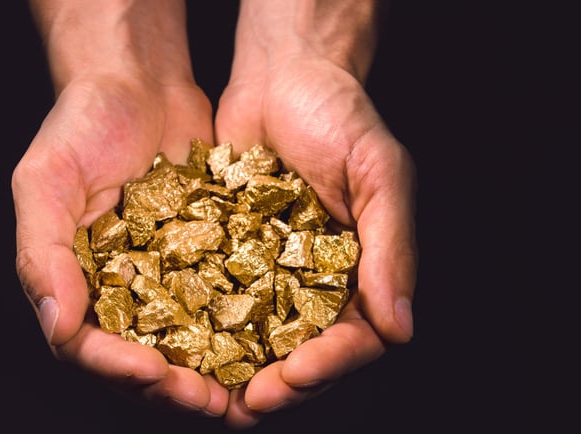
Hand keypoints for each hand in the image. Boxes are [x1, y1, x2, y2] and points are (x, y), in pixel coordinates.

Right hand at [12, 0, 228, 416]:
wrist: (140, 81)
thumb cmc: (81, 124)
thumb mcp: (46, 181)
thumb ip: (42, 252)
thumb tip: (56, 323)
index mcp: (73, 283)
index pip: (86, 346)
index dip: (118, 368)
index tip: (151, 374)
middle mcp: (118, 292)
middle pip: (140, 359)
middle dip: (174, 386)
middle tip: (210, 401)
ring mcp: (165, 279)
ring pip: (187, 343)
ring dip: (213, 371)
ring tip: (246, 388)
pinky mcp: (208, 260)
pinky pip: (224, 303)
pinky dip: (244, 327)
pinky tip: (272, 339)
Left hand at [214, 0, 416, 427]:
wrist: (281, 75)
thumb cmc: (340, 115)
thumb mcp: (378, 172)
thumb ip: (392, 247)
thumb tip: (400, 327)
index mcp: (364, 273)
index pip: (355, 338)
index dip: (327, 365)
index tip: (296, 376)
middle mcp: (319, 283)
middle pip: (304, 353)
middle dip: (278, 384)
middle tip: (246, 405)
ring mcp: (271, 274)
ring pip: (258, 342)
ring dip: (237, 373)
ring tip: (211, 397)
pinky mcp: (228, 258)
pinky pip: (217, 303)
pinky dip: (203, 330)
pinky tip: (179, 347)